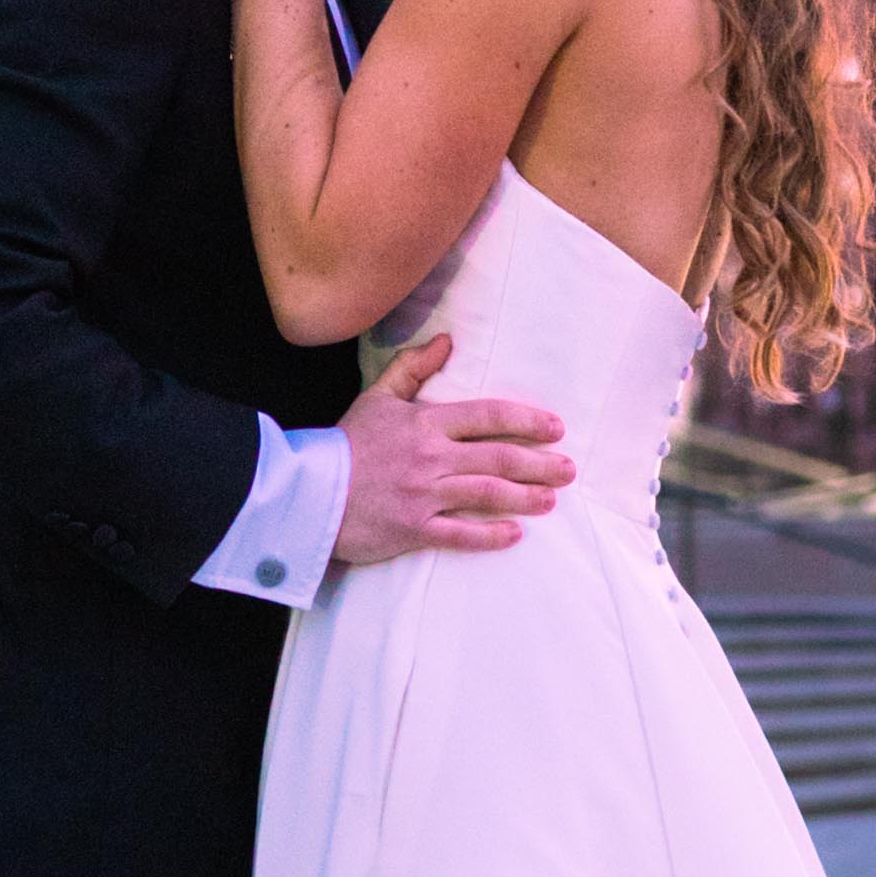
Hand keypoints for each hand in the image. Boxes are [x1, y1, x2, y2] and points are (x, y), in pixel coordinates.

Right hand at [333, 332, 571, 563]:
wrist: (306, 491)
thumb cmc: (344, 444)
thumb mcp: (377, 397)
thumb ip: (412, 368)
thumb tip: (446, 341)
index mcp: (425, 423)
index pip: (487, 415)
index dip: (526, 420)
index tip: (555, 428)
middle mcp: (430, 458)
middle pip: (497, 457)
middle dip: (539, 463)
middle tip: (569, 469)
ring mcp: (423, 495)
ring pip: (486, 493)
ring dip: (524, 496)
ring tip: (551, 498)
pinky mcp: (412, 529)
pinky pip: (459, 534)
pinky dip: (490, 535)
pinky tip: (515, 534)